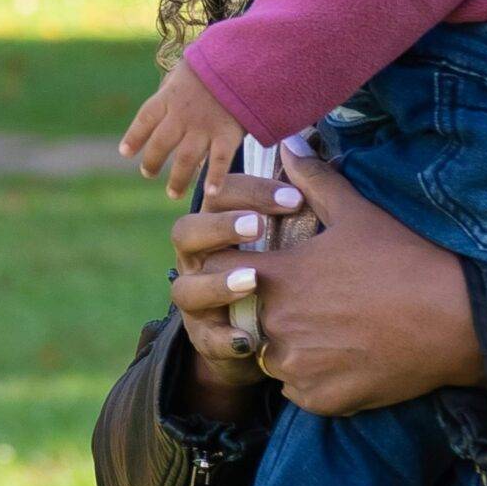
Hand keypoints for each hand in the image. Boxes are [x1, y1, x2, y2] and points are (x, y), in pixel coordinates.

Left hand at [122, 62, 247, 199]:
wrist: (247, 57)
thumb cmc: (217, 62)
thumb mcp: (187, 68)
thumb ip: (174, 85)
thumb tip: (162, 94)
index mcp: (170, 96)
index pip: (145, 119)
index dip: (134, 137)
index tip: (126, 152)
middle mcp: (182, 114)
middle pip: (160, 144)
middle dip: (151, 162)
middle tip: (148, 174)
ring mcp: (205, 126)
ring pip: (184, 159)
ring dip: (177, 179)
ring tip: (172, 193)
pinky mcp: (228, 134)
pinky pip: (219, 161)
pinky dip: (215, 178)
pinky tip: (211, 194)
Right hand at [167, 171, 317, 417]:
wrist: (264, 339)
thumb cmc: (284, 273)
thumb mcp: (296, 233)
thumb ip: (300, 192)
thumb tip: (299, 145)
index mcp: (217, 226)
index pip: (217, 194)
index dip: (251, 192)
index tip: (294, 198)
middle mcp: (197, 260)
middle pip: (186, 232)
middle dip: (220, 227)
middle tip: (257, 226)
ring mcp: (196, 302)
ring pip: (185, 289)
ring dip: (218, 283)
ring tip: (254, 279)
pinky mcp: (205, 340)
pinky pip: (207, 340)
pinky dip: (226, 339)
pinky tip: (250, 338)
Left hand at [240, 150, 482, 415]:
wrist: (458, 320)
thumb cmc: (405, 259)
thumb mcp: (357, 213)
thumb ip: (314, 180)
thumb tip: (290, 142)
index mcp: (278, 278)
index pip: (220, 271)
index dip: (233, 266)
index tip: (256, 264)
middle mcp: (277, 326)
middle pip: (242, 318)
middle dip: (260, 307)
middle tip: (303, 299)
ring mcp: (298, 367)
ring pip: (268, 357)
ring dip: (284, 345)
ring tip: (326, 327)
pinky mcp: (321, 399)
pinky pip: (297, 389)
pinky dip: (311, 376)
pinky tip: (342, 355)